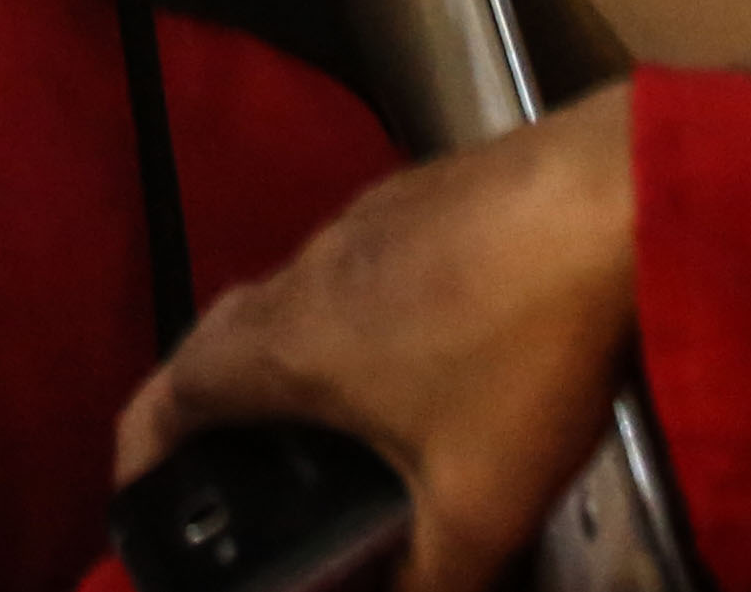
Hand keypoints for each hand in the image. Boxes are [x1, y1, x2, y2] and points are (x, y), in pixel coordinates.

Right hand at [114, 89, 640, 591]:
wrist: (613, 198)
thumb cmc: (525, 351)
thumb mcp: (480, 504)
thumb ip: (429, 579)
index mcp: (287, 347)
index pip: (171, 393)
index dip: (141, 450)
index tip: (137, 493)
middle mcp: (304, 273)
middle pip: (223, 340)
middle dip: (214, 410)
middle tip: (234, 470)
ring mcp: (364, 223)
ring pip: (293, 299)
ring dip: (292, 362)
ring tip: (334, 427)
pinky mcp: (424, 198)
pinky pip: (359, 269)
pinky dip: (360, 322)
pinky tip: (430, 358)